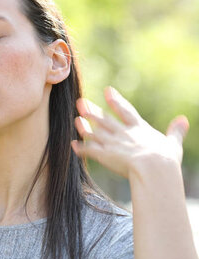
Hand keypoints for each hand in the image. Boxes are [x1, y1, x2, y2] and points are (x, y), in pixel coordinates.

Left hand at [71, 86, 189, 179]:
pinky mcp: (104, 155)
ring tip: (76, 120)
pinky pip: (89, 150)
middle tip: (80, 102)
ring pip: (94, 132)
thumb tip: (184, 120)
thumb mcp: (173, 143)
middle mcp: (122, 133)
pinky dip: (81, 148)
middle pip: (104, 119)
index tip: (107, 91)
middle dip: (92, 111)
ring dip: (84, 126)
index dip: (116, 100)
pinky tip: (73, 145)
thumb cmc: (166, 159)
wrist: (152, 168)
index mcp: (138, 128)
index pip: (125, 110)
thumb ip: (176, 131)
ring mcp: (111, 143)